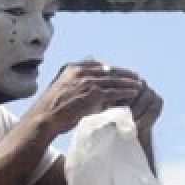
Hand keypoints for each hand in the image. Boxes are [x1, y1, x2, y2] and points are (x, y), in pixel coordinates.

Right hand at [25, 61, 153, 135]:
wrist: (45, 119)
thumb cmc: (51, 110)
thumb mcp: (61, 90)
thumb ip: (73, 85)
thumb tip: (85, 89)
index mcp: (71, 68)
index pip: (97, 65)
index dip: (111, 69)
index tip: (121, 71)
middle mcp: (79, 72)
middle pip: (107, 70)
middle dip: (123, 73)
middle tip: (135, 75)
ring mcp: (86, 82)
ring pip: (113, 80)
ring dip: (128, 82)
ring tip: (139, 84)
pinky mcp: (92, 94)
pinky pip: (113, 91)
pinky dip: (125, 92)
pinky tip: (134, 93)